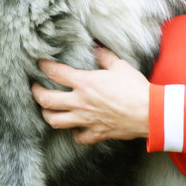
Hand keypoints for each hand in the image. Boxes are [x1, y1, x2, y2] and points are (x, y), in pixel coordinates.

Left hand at [32, 47, 150, 144]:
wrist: (149, 112)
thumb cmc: (135, 88)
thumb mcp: (120, 66)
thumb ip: (105, 57)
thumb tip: (96, 48)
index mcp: (85, 83)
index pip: (56, 73)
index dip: (44, 66)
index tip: (40, 64)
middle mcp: (80, 102)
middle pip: (46, 100)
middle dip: (36, 92)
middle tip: (36, 87)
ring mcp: (85, 120)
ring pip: (55, 121)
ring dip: (48, 114)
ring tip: (47, 109)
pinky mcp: (95, 133)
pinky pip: (77, 136)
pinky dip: (74, 133)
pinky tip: (75, 127)